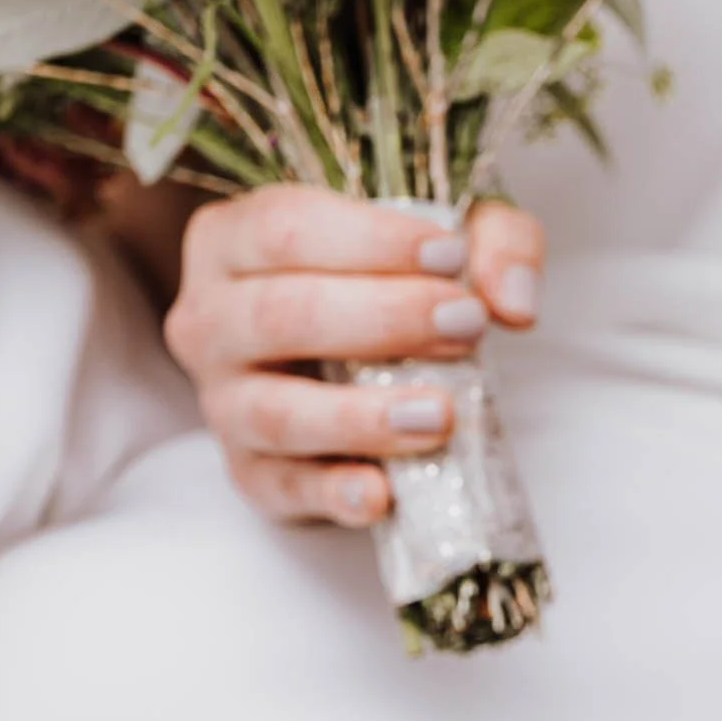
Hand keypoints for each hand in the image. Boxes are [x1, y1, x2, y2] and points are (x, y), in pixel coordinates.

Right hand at [164, 186, 544, 525]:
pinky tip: (382, 492)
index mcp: (233, 240)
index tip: (450, 255)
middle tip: (465, 326)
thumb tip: (513, 302)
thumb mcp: (444, 241)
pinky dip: (331, 492)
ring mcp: (222, 401)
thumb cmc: (386, 280)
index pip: (285, 228)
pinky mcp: (249, 471)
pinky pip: (281, 485)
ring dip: (361, 415)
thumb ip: (494, 244)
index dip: (370, 242)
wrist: (353, 360)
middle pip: (280, 314)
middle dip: (382, 319)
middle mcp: (208, 320)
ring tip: (440, 412)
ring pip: (275, 410)